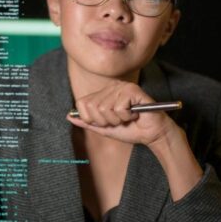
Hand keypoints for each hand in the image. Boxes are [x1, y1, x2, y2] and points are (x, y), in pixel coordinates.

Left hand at [66, 80, 181, 145]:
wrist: (152, 134)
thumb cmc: (130, 130)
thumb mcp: (104, 128)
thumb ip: (87, 122)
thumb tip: (68, 116)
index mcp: (103, 93)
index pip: (82, 103)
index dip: (92, 118)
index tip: (107, 122)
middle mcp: (111, 87)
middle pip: (93, 107)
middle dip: (105, 121)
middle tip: (120, 120)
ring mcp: (122, 86)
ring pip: (105, 108)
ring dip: (117, 119)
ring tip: (128, 117)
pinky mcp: (133, 90)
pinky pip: (118, 108)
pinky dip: (126, 116)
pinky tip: (135, 114)